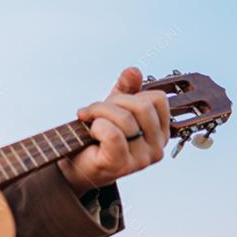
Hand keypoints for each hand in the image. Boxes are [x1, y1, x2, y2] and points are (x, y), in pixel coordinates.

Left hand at [57, 67, 170, 195]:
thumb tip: (133, 71)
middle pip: (142, 106)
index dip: (131, 95)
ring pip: (125, 118)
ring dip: (98, 113)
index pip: (157, 98)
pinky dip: (96, 127)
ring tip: (89, 122)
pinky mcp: (121, 165)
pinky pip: (112, 133)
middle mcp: (156, 148)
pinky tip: (91, 134)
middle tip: (94, 112)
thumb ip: (126, 88)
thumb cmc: (98, 136)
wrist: (77, 164)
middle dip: (112, 102)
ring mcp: (141, 159)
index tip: (113, 103)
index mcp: (160, 132)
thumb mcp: (114, 106)